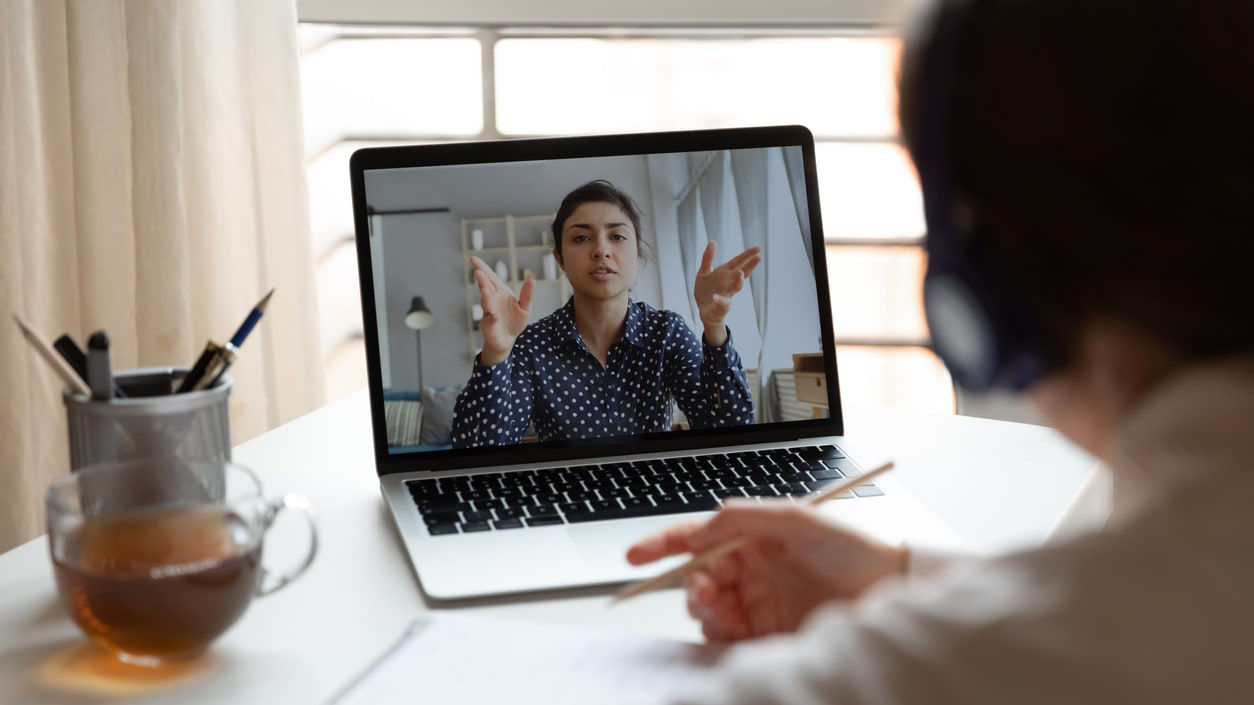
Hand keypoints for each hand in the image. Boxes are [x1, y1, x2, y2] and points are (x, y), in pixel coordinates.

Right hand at [471, 256, 534, 364]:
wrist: (507, 340)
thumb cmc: (514, 321)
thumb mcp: (524, 307)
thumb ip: (527, 295)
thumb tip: (532, 280)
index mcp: (499, 293)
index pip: (490, 278)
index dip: (483, 269)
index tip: (473, 259)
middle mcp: (492, 302)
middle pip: (486, 289)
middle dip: (482, 282)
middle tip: (478, 273)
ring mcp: (489, 314)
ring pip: (486, 305)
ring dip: (485, 298)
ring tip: (485, 290)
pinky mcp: (490, 328)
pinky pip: (490, 323)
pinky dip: (492, 320)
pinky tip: (494, 316)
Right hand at [626, 500, 907, 641]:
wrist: (890, 592)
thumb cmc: (853, 550)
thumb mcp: (797, 519)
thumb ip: (744, 516)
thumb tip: (703, 523)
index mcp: (753, 538)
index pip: (696, 538)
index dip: (662, 545)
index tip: (636, 556)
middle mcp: (751, 570)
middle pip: (696, 578)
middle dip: (690, 585)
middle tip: (704, 592)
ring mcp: (757, 603)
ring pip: (707, 610)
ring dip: (704, 610)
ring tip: (723, 611)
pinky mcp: (766, 634)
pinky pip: (726, 637)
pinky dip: (719, 634)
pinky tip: (733, 629)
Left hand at [692, 243, 760, 335]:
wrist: (704, 311)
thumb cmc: (706, 291)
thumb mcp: (704, 271)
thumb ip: (708, 258)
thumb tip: (713, 241)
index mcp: (725, 273)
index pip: (738, 262)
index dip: (747, 255)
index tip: (758, 248)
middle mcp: (729, 283)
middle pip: (741, 273)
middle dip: (749, 266)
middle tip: (759, 257)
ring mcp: (726, 294)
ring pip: (735, 288)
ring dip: (738, 282)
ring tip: (741, 274)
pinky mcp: (721, 305)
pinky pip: (721, 302)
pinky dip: (719, 300)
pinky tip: (715, 296)